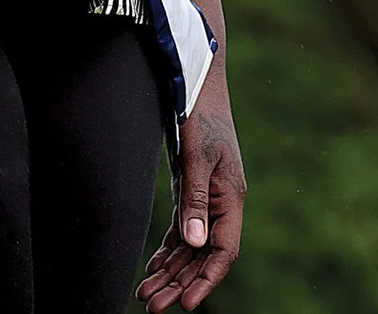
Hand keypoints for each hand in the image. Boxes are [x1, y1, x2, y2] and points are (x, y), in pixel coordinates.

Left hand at [136, 99, 244, 309]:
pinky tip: (153, 268)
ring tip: (146, 294)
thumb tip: (195, 242)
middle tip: (153, 307)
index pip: (223, 254)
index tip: (188, 305)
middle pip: (202, 257)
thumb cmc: (201, 116)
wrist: (197, 86)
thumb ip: (195, 200)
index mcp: (231, 201)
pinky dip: (167, 251)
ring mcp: (205, 200)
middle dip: (180, 284)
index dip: (206, 281)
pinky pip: (180, 231)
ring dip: (170, 273)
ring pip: (189, 247)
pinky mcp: (190, 192)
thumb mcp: (197, 157)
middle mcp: (220, 206)